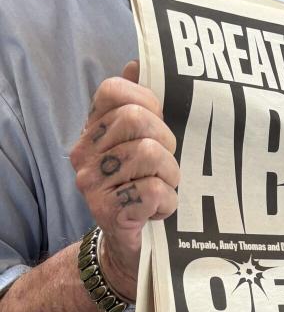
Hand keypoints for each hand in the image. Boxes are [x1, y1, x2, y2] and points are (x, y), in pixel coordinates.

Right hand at [70, 61, 177, 297]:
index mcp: (94, 129)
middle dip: (166, 142)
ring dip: (171, 176)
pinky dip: (168, 202)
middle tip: (165, 165)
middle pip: (138, 119)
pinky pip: (154, 190)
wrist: (134, 247)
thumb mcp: (145, 143)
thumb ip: (141, 104)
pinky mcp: (109, 211)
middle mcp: (84, 153)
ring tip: (163, 189)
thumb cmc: (145, 188)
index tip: (160, 125)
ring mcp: (92, 184)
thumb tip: (137, 64)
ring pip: (151, 154)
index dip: (148, 102)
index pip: (115, 91)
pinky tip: (159, 211)